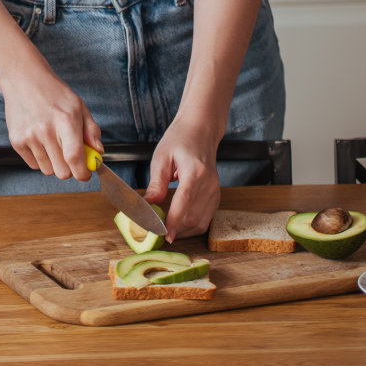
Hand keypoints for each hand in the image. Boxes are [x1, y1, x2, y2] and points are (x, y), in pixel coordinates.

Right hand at [1, 61, 102, 182]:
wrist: (23, 79)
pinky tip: (39, 141)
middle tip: (69, 155)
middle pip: (62, 172)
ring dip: (53, 163)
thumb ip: (91, 130)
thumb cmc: (52, 92)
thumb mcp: (78, 105)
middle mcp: (45, 130)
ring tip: (52, 142)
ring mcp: (29, 136)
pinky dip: (40, 159)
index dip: (83, 172)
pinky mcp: (16, 141)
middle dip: (70, 168)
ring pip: (48, 170)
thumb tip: (98, 151)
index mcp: (65, 119)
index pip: (74, 157)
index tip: (86, 173)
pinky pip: (33, 165)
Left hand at [144, 118, 220, 242]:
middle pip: (194, 217)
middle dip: (176, 230)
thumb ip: (157, 183)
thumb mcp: (162, 156)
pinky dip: (192, 226)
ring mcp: (215, 191)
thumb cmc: (180, 138)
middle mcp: (210, 185)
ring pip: (201, 223)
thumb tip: (149, 204)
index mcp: (196, 172)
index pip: (185, 203)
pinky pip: (206, 219)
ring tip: (166, 230)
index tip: (163, 235)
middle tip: (157, 233)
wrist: (201, 130)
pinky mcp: (216, 196)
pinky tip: (179, 224)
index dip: (174, 222)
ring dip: (184, 231)